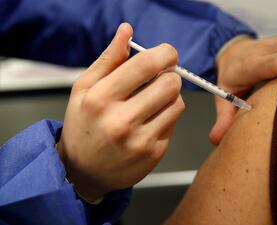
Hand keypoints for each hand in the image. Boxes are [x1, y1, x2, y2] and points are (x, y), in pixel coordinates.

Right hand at [56, 23, 184, 201]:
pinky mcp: (154, 153)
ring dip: (170, 96)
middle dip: (169, 75)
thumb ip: (109, 59)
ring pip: (178, 103)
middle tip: (160, 78)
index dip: (165, 53)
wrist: (84, 171)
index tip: (167, 53)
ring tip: (152, 101)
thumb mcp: (85, 89)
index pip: (146, 65)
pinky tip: (150, 121)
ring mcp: (140, 140)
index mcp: (101, 98)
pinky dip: (167, 116)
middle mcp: (121, 121)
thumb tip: (127, 32)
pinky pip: (174, 123)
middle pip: (170, 83)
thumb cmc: (83, 126)